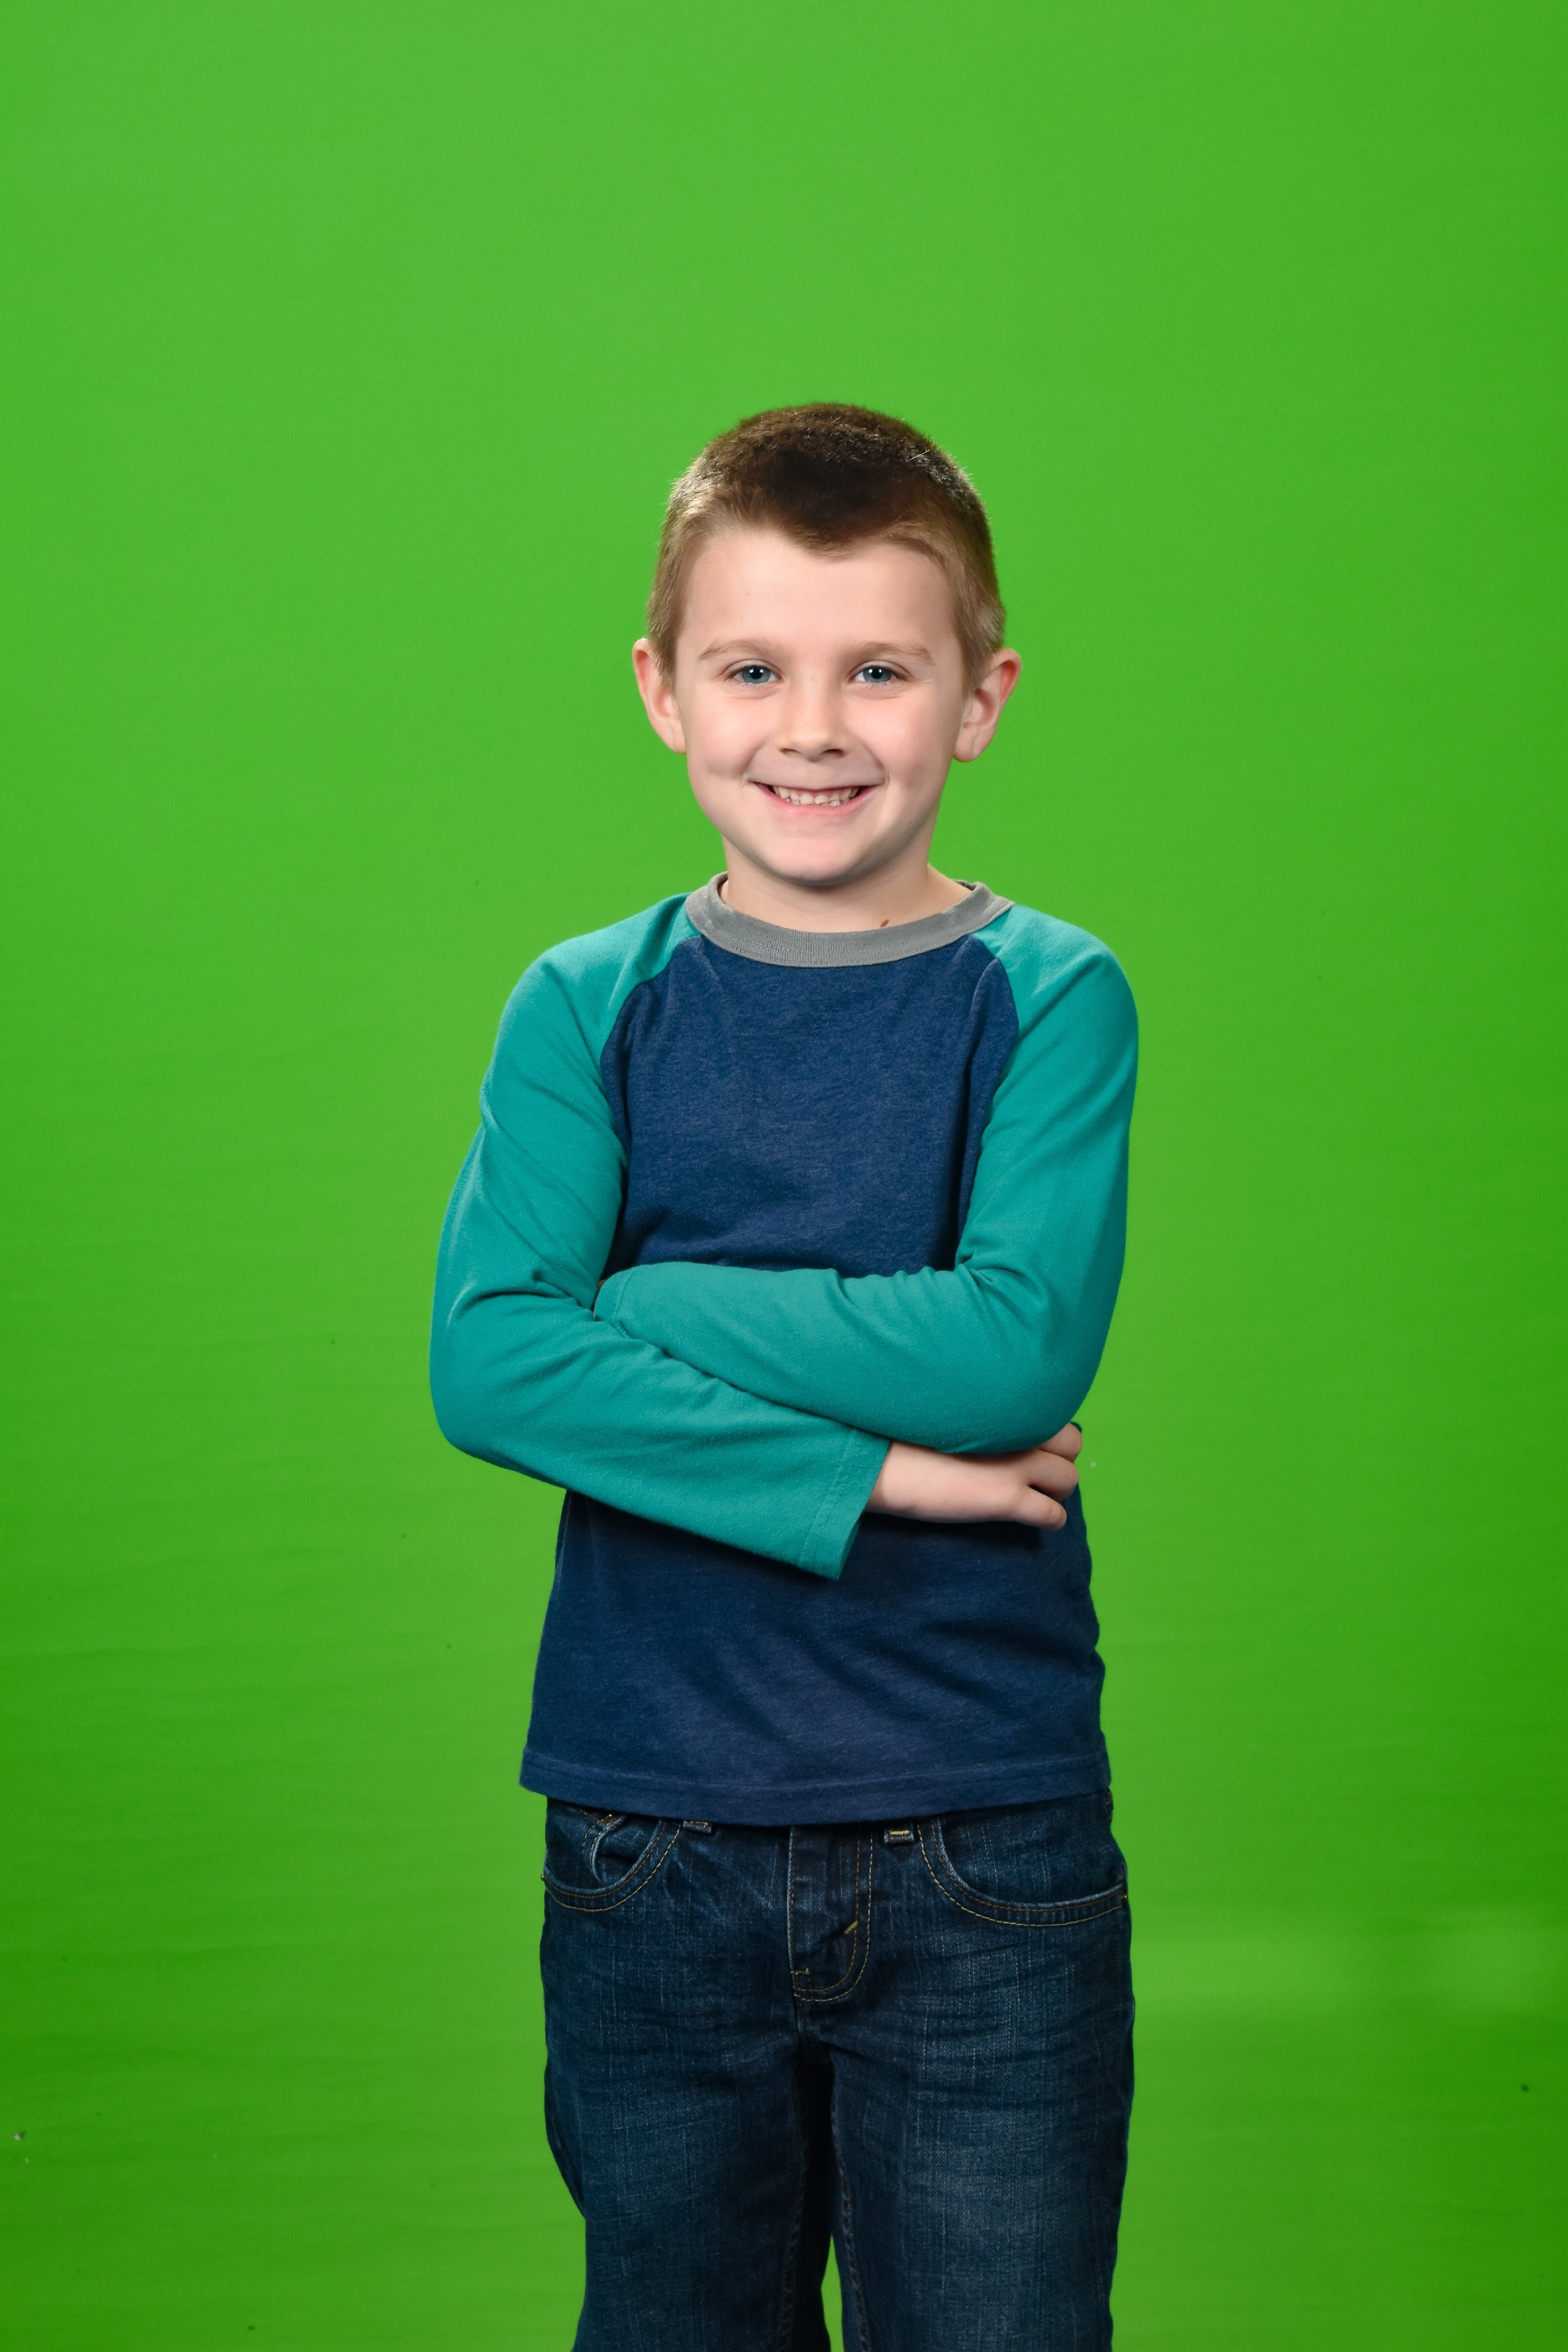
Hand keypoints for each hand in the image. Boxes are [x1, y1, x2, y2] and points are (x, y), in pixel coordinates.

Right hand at [867, 1424, 1081, 1528]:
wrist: (882, 1460)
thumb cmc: (901, 1431)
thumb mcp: (949, 1407)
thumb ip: (982, 1411)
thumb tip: (994, 1422)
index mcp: (1005, 1403)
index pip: (1055, 1413)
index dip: (1046, 1433)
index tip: (1030, 1444)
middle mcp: (1019, 1429)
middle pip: (1073, 1444)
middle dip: (1060, 1458)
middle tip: (1037, 1471)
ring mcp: (1017, 1465)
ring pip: (1068, 1480)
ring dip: (1056, 1489)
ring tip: (1035, 1495)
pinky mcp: (1007, 1499)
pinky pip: (1054, 1515)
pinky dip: (1049, 1520)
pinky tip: (1033, 1519)